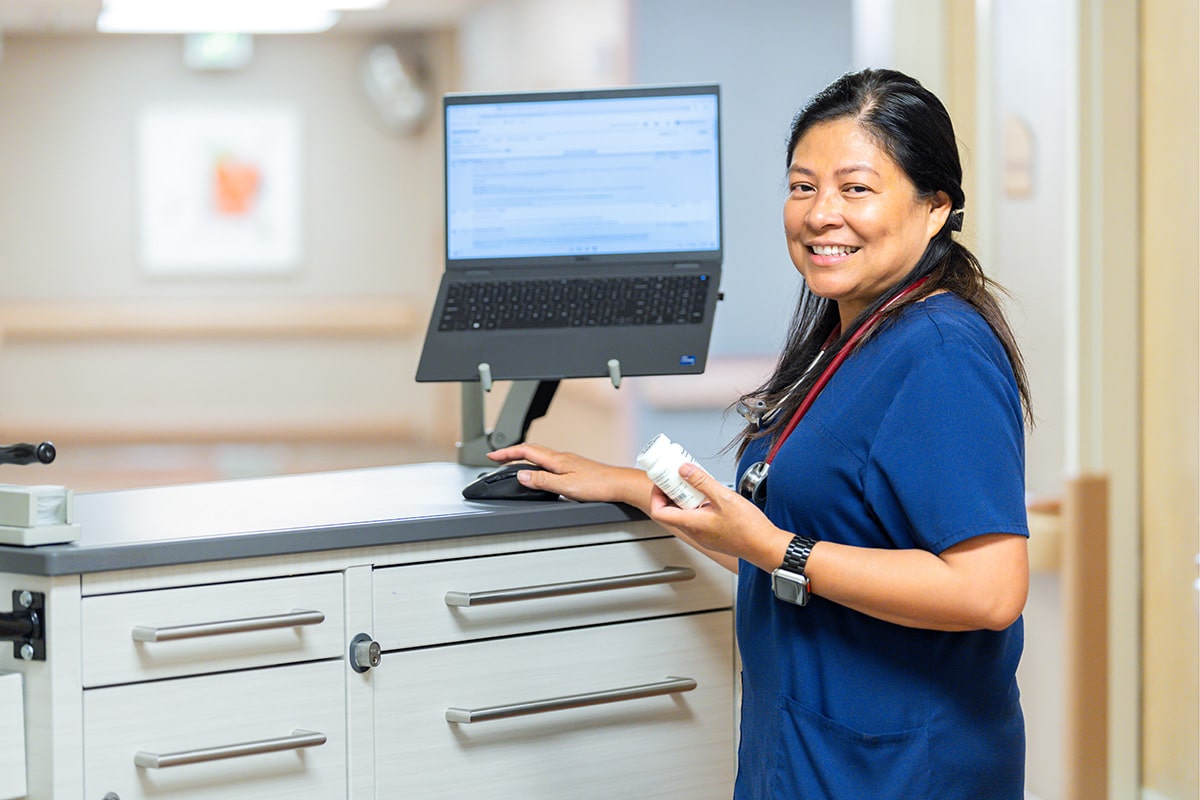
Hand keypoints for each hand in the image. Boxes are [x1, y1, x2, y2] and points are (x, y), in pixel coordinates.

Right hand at [486, 443, 652, 508]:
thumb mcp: (566, 486)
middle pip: (531, 451)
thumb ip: (542, 481)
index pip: (525, 451)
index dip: (506, 453)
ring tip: (512, 465)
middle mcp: (562, 457)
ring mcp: (569, 462)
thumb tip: (521, 475)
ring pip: (540, 456)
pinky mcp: (575, 468)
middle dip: (511, 454)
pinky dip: (536, 464)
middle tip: (497, 459)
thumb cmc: (599, 485)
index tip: (492, 456)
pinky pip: (549, 462)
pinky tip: (539, 472)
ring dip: (523, 458)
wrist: (620, 484)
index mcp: (557, 460)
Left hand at [647, 462, 790, 570]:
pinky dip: (697, 505)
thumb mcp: (723, 497)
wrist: (766, 547)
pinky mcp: (712, 535)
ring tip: (695, 484)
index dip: (656, 495)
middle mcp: (694, 532)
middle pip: (671, 512)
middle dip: (671, 492)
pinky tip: (709, 496)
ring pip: (684, 515)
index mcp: (692, 524)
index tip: (663, 482)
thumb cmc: (749, 529)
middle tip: (679, 477)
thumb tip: (683, 470)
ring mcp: (703, 536)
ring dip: (685, 498)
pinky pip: (697, 519)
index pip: (659, 512)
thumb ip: (701, 481)